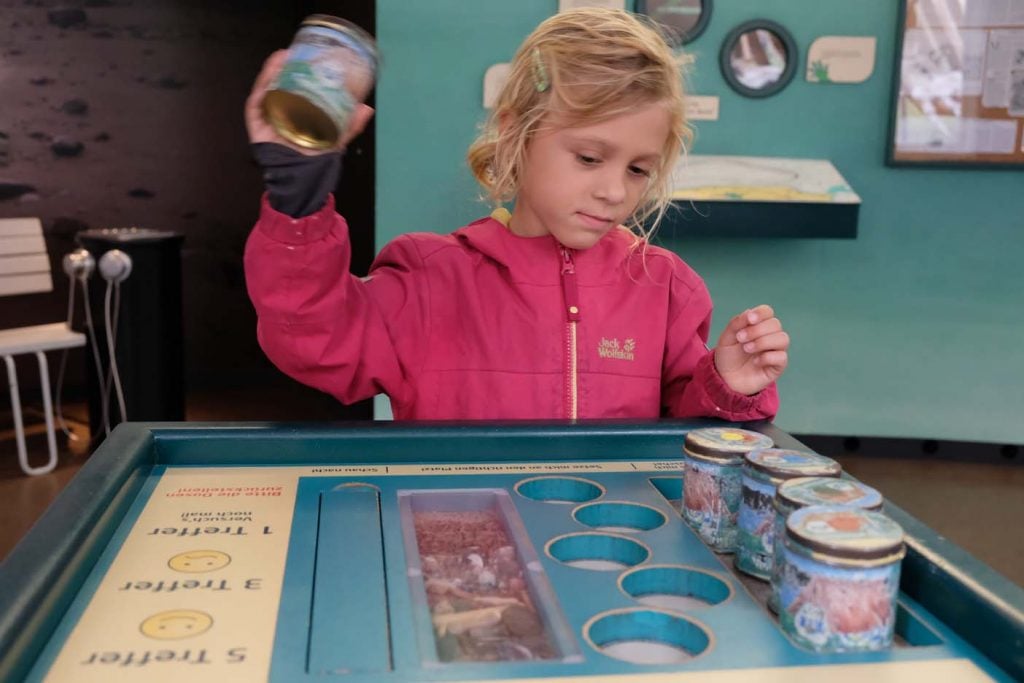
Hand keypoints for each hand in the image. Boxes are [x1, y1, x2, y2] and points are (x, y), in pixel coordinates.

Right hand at [244, 50, 374, 153]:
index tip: (309, 55)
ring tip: (283, 55)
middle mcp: (281, 109)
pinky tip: (270, 71)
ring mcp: (268, 114)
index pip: (297, 85)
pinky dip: (262, 84)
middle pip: (281, 83)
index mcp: (298, 110)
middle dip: (286, 66)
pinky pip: (257, 100)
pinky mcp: (256, 121)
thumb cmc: (314, 157)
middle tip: (296, 51)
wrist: (301, 177)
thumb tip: (368, 108)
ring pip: (268, 86)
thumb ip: (350, 125)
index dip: (301, 70)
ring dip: (273, 69)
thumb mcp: (336, 138)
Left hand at [713, 304, 788, 395]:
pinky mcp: (777, 366)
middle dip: (757, 330)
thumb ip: (736, 323)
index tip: (749, 319)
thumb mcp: (726, 338)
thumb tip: (750, 312)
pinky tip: (755, 362)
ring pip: (783, 339)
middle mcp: (769, 336)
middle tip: (741, 339)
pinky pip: (782, 357)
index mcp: (757, 326)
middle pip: (775, 324)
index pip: (768, 312)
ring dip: (763, 342)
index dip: (761, 313)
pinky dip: (767, 357)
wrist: (725, 379)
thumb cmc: (728, 357)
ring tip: (746, 349)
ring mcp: (775, 351)